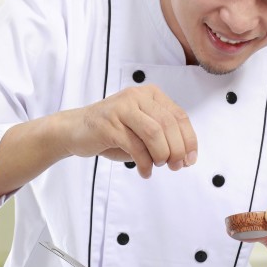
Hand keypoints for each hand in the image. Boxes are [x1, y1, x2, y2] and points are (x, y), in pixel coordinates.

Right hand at [55, 84, 197, 177]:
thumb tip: (185, 157)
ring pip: (154, 133)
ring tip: (159, 166)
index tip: (190, 160)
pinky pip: (134, 146)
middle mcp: (137, 97)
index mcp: (151, 94)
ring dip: (161, 154)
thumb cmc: (113, 131)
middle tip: (176, 166)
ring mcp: (122, 108)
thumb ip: (163, 136)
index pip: (179, 116)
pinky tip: (144, 171)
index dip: (189, 140)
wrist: (75, 129)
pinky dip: (143, 163)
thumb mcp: (143, 128)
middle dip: (177, 150)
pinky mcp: (108, 124)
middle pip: (168, 124)